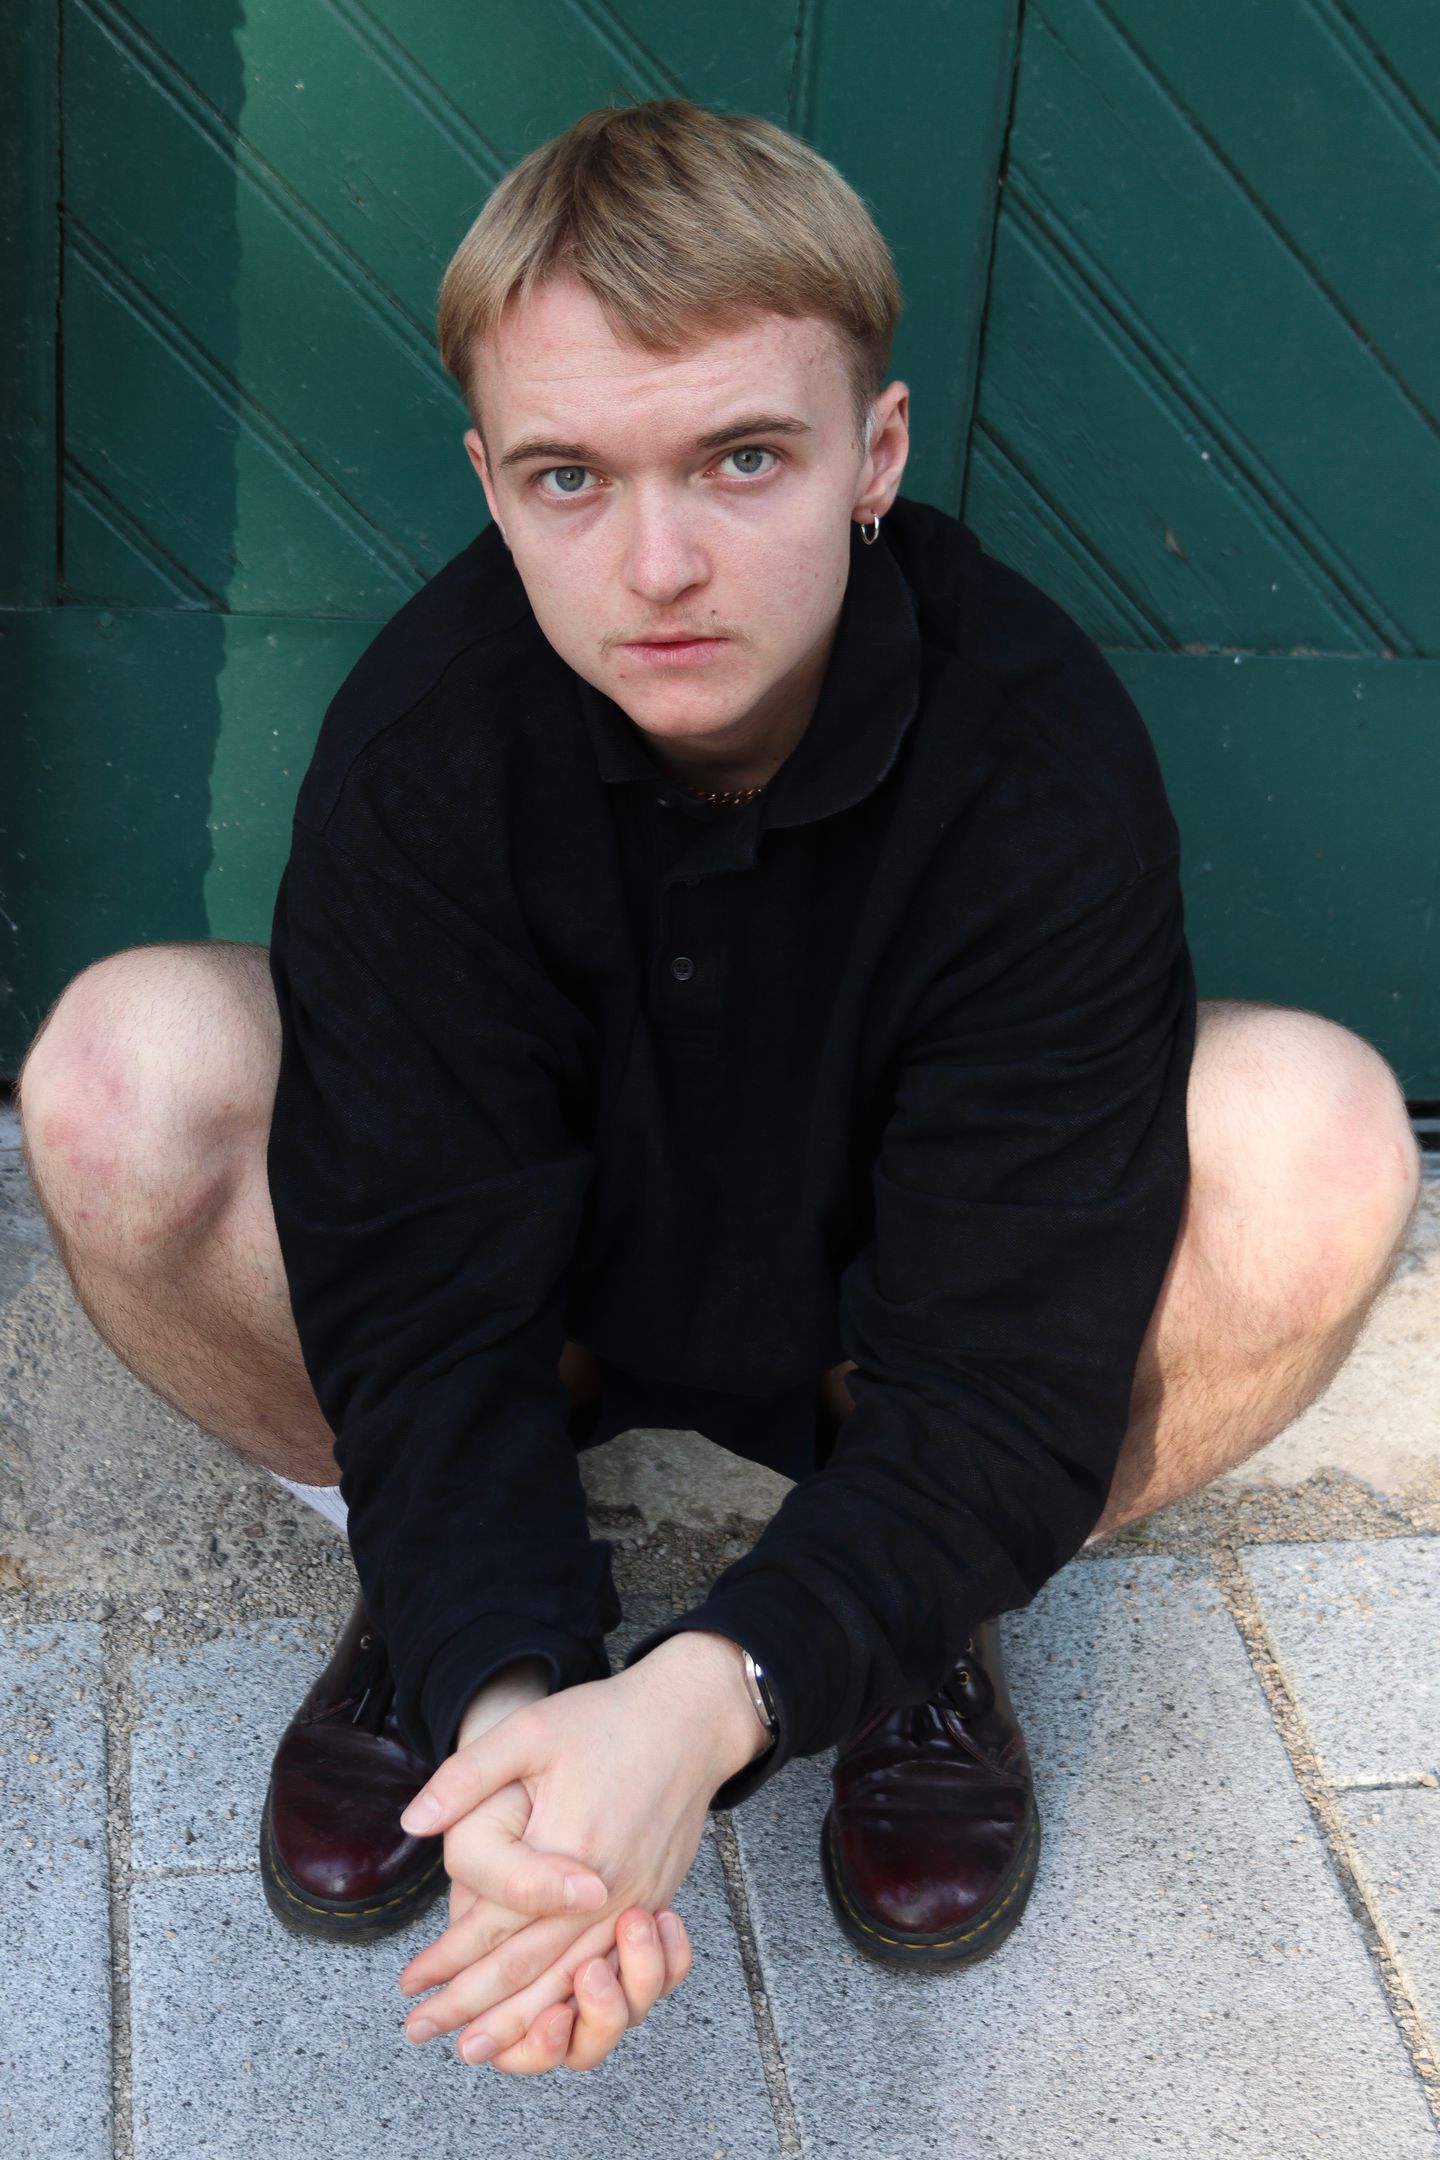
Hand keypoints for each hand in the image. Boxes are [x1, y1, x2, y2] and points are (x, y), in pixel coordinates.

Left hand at [398, 1632, 765, 2063]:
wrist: (689, 1719)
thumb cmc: (606, 1720)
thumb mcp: (529, 1730)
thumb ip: (467, 1776)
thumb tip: (413, 1821)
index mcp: (568, 1850)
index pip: (494, 1924)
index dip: (446, 1959)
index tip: (410, 1983)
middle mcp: (605, 1891)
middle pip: (527, 1967)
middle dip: (470, 2007)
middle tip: (423, 2031)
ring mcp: (634, 1903)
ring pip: (568, 1982)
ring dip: (517, 2022)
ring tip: (477, 2048)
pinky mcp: (651, 1902)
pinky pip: (607, 1972)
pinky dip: (572, 2007)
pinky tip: (547, 2021)